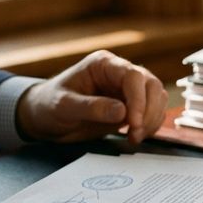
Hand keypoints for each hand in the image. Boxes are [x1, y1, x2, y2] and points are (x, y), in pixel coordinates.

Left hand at [16, 50, 167, 145]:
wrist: (45, 118)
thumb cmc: (49, 105)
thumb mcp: (63, 106)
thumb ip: (91, 107)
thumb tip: (122, 112)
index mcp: (104, 65)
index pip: (133, 75)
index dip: (138, 99)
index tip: (132, 122)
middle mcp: (120, 73)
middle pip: (151, 85)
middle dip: (148, 111)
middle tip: (135, 134)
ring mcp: (128, 89)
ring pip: (157, 97)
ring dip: (152, 119)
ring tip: (134, 137)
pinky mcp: (132, 104)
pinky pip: (153, 110)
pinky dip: (151, 124)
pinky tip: (136, 136)